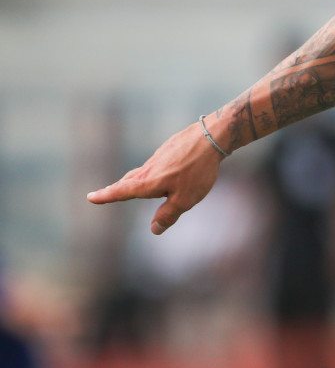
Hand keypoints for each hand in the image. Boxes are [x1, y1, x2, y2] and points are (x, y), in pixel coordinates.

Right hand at [86, 122, 223, 234]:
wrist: (211, 137)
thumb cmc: (198, 170)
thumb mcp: (185, 199)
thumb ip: (168, 215)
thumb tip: (154, 229)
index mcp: (148, 182)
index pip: (121, 191)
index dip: (106, 196)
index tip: (90, 197)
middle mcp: (149, 168)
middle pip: (129, 181)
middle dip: (116, 188)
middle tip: (104, 193)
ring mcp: (159, 156)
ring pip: (143, 171)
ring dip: (134, 180)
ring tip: (129, 186)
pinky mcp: (170, 148)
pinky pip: (157, 163)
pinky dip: (152, 171)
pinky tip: (163, 171)